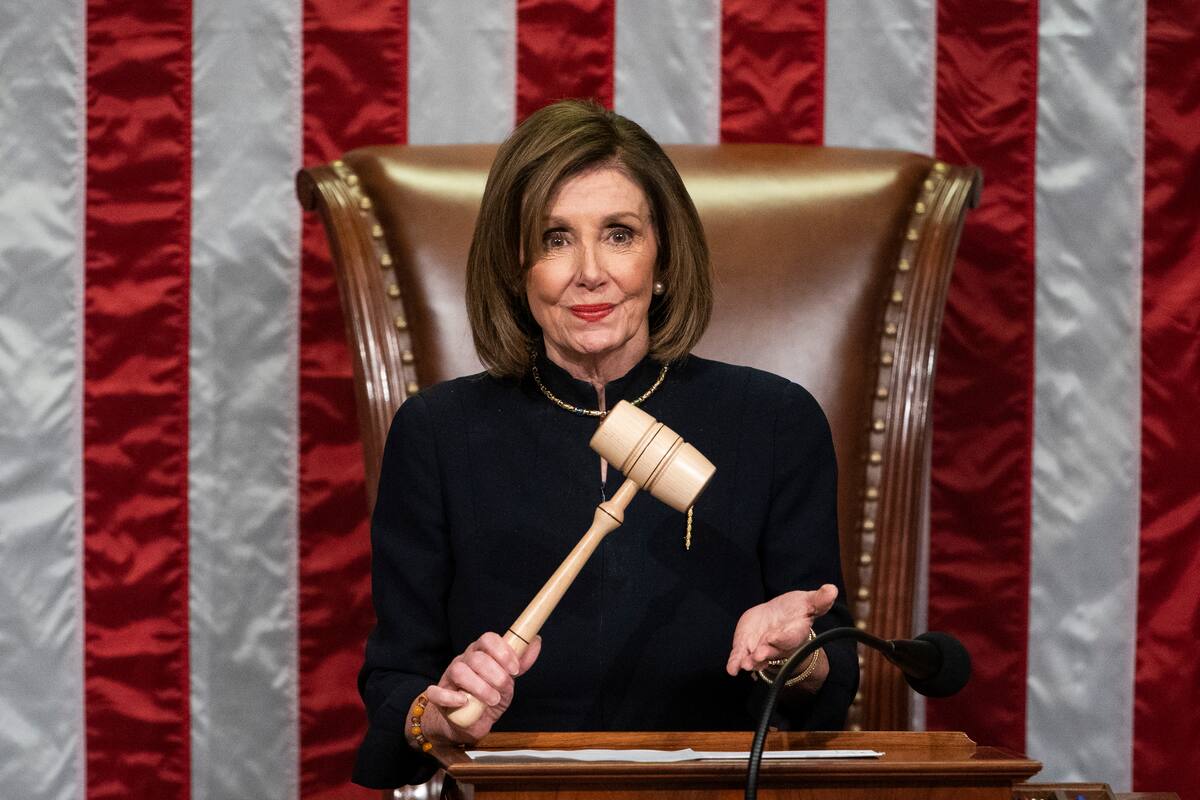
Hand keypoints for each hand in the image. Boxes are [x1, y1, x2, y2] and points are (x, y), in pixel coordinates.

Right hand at [419, 632, 541, 743]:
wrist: (465, 723)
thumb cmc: (486, 697)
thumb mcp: (507, 680)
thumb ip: (520, 662)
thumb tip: (536, 640)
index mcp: (481, 654)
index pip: (488, 639)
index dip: (502, 652)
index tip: (514, 669)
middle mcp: (464, 661)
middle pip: (477, 657)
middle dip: (495, 674)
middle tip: (503, 688)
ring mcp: (449, 677)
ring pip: (459, 671)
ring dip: (479, 687)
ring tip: (491, 700)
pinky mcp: (437, 696)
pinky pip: (436, 692)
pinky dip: (450, 697)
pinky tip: (464, 702)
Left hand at [726, 584, 837, 676]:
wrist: (778, 617)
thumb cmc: (796, 610)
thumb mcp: (808, 602)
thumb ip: (819, 600)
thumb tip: (832, 589)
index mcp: (794, 633)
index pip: (789, 638)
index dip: (781, 638)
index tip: (773, 637)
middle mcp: (777, 645)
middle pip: (772, 652)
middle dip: (765, 654)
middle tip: (758, 655)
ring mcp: (760, 648)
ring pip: (756, 659)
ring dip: (751, 662)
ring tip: (744, 665)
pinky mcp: (746, 647)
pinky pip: (740, 657)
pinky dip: (735, 663)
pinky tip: (731, 669)